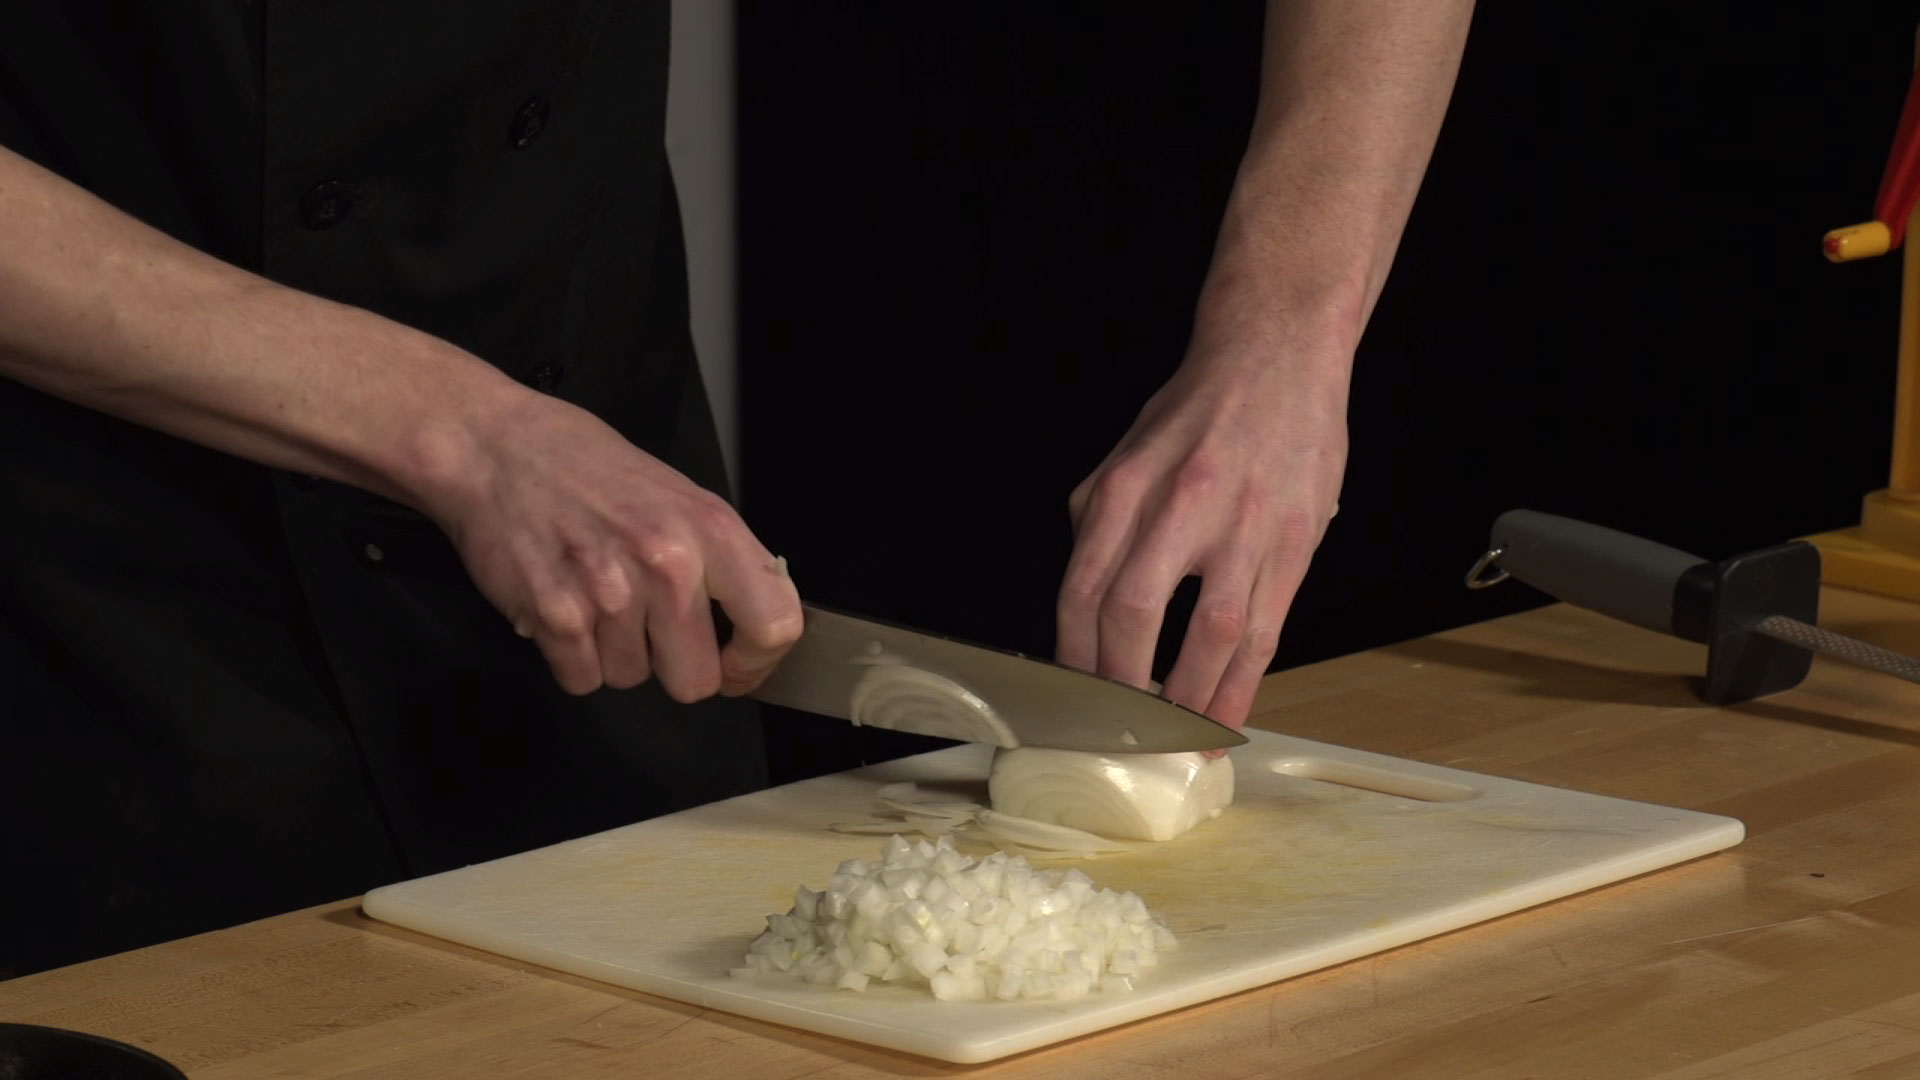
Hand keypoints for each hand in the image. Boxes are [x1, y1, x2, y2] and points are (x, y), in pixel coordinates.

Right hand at [421, 391, 801, 698]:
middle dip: (671, 666)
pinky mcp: (557, 616)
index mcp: (711, 530)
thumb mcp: (677, 495)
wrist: (496, 446)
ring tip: (592, 596)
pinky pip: (581, 679)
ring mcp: (612, 593)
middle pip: (697, 680)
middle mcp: (669, 563)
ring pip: (631, 679)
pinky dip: (570, 657)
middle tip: (647, 630)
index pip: (775, 624)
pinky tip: (563, 606)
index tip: (736, 666)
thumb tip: (747, 624)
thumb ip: (717, 560)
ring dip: (613, 652)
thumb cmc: (585, 467)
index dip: (756, 661)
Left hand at [1056, 321, 1348, 729]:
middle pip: (1133, 616)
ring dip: (1187, 701)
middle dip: (1121, 688)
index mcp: (1124, 487)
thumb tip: (1085, 603)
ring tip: (1171, 742)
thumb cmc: (1199, 410)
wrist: (1278, 356)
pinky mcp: (1293, 543)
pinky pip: (1263, 632)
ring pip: (1208, 635)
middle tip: (1116, 731)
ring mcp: (1242, 526)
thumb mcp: (1127, 453)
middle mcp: (1178, 505)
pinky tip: (1224, 719)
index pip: (1083, 591)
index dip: (1074, 659)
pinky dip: (1241, 686)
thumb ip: (1100, 521)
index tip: (1072, 700)